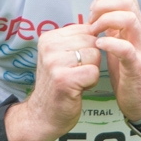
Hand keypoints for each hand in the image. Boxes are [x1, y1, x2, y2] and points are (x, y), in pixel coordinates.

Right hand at [4, 23, 100, 140]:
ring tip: (76, 81)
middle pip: (92, 41)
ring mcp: (55, 63)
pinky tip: (77, 89)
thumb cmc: (57, 86)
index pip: (86, 29)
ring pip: (95, 55)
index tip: (73, 63)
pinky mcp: (64, 79)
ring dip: (91, 71)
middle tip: (75, 74)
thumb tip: (97, 25)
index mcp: (48, 38)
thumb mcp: (59, 56)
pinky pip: (94, 72)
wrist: (43, 115)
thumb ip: (74, 41)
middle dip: (91, 59)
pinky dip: (91, 82)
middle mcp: (49, 47)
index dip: (87, 48)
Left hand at [88, 0, 140, 123]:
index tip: (92, 12)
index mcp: (134, 25)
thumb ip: (113, 26)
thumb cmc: (127, 71)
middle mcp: (139, 32)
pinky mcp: (137, 66)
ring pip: (129, 19)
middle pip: (127, 0)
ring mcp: (140, 48)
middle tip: (92, 22)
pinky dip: (110, 43)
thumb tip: (96, 12)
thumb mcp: (119, 42)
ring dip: (106, 21)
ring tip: (94, 33)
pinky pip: (126, 49)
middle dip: (104, 6)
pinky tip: (99, 46)